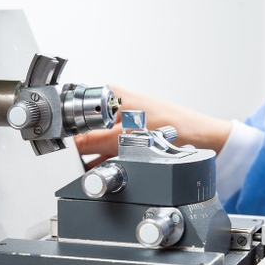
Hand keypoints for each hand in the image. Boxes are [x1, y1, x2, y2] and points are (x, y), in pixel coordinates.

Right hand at [75, 86, 231, 167]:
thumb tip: (69, 147)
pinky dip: (104, 158)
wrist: (203, 140)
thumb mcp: (125, 137)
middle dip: (80, 146)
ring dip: (92, 154)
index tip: (61, 148)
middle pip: (84, 127)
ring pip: (96, 139)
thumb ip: (93, 142)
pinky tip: (100, 169)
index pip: (77, 111)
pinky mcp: (130, 135)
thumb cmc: (176, 127)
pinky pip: (109, 147)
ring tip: (87, 167)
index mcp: (110, 94)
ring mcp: (122, 120)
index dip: (67, 130)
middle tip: (72, 162)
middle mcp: (114, 104)